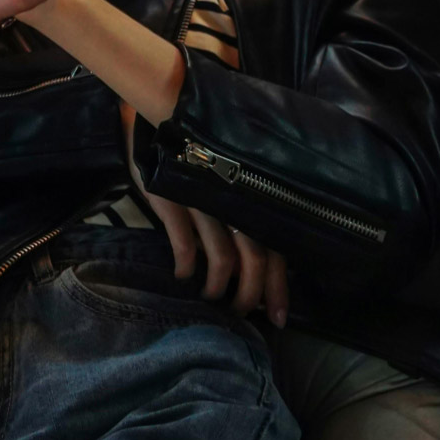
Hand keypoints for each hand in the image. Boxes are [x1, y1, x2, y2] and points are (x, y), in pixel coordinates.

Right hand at [122, 105, 288, 326]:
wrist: (159, 120)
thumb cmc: (203, 155)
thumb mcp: (231, 182)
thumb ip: (247, 213)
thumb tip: (258, 264)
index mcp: (254, 197)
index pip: (277, 250)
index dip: (279, 288)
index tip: (279, 319)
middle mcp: (236, 200)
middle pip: (256, 260)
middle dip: (250, 295)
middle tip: (242, 314)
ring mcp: (206, 200)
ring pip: (224, 259)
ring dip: (217, 287)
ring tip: (211, 296)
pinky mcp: (175, 199)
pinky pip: (184, 244)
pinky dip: (185, 267)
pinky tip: (183, 275)